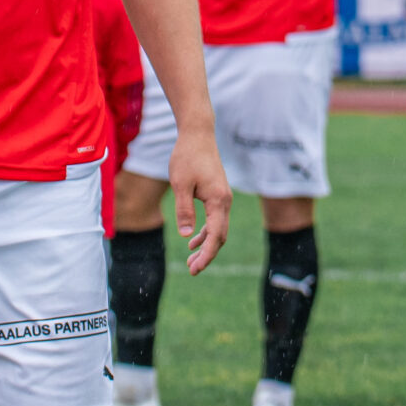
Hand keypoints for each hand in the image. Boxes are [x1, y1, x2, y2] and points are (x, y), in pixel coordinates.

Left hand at [168, 130, 232, 274]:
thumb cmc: (187, 157)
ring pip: (218, 229)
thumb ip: (184, 210)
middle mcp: (225, 201)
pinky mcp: (217, 194)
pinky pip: (215, 219)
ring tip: (191, 261)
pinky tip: (193, 240)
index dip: (207, 255)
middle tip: (191, 270)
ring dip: (206, 245)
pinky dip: (205, 232)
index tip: (195, 270)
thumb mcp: (180, 185)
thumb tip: (187, 235)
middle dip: (207, 255)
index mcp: (218, 201)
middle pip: (219, 236)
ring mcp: (222, 198)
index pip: (216, 236)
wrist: (198, 134)